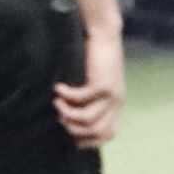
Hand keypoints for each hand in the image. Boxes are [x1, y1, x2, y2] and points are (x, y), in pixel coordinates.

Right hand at [54, 33, 122, 149]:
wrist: (105, 34)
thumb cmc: (96, 57)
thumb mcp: (97, 82)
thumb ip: (92, 99)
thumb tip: (70, 117)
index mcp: (116, 105)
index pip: (107, 134)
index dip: (88, 140)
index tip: (70, 135)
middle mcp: (116, 102)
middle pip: (97, 131)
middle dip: (75, 129)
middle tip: (60, 116)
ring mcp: (111, 94)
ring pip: (87, 119)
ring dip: (68, 113)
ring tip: (57, 102)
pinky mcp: (102, 83)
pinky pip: (80, 99)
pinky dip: (66, 96)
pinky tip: (58, 88)